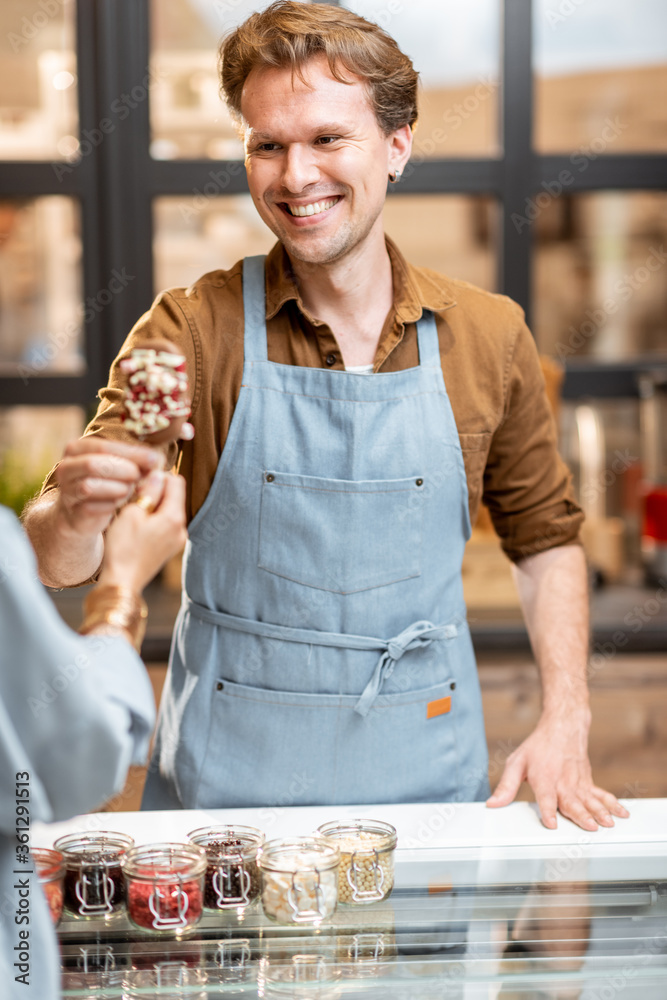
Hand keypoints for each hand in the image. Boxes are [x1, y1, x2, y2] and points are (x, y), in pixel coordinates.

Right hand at [54, 438, 162, 537]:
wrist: (83, 514)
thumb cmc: (106, 483)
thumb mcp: (118, 466)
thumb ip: (134, 460)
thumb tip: (156, 459)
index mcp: (76, 448)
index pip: (105, 446)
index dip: (132, 453)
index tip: (154, 459)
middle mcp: (66, 467)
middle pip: (95, 465)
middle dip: (123, 470)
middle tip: (139, 476)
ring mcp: (67, 490)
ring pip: (91, 487)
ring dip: (118, 488)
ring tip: (130, 490)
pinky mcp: (73, 511)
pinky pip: (94, 507)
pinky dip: (112, 505)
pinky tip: (120, 503)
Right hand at [99, 471, 186, 592]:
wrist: (121, 583)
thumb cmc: (123, 548)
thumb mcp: (132, 513)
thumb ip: (149, 492)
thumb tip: (158, 474)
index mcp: (175, 518)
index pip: (177, 482)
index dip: (158, 476)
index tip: (140, 480)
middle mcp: (182, 529)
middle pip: (174, 497)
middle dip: (157, 491)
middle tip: (134, 496)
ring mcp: (177, 541)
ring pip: (169, 511)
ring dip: (154, 506)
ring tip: (133, 512)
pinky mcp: (169, 549)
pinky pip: (165, 525)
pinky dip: (154, 519)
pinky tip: (137, 526)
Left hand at [486, 711, 629, 830]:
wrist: (562, 728)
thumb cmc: (537, 748)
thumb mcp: (516, 763)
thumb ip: (506, 786)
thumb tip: (493, 804)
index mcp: (544, 778)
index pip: (546, 797)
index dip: (548, 810)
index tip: (551, 823)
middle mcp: (563, 782)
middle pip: (572, 801)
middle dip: (581, 815)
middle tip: (590, 828)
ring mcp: (578, 783)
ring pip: (590, 800)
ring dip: (599, 812)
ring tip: (607, 824)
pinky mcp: (588, 782)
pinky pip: (601, 795)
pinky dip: (612, 804)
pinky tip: (621, 814)